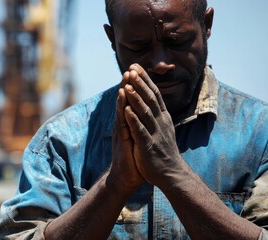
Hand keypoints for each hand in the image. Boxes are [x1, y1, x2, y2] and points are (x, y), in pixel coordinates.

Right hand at [107, 72, 143, 193]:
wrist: (126, 177)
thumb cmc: (135, 157)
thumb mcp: (140, 137)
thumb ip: (139, 125)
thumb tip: (145, 114)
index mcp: (131, 122)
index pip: (133, 100)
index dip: (136, 86)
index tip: (139, 71)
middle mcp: (125, 124)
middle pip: (126, 101)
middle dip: (129, 83)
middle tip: (131, 67)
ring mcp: (122, 131)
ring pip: (123, 108)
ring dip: (124, 93)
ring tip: (125, 77)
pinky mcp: (123, 140)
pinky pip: (123, 123)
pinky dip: (123, 111)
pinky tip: (123, 101)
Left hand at [123, 64, 185, 187]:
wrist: (170, 173)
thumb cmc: (162, 150)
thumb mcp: (161, 128)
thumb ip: (156, 113)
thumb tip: (151, 98)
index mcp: (162, 117)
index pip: (154, 94)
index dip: (145, 79)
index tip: (135, 66)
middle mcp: (160, 122)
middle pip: (150, 99)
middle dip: (140, 83)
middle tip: (131, 68)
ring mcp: (154, 133)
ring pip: (145, 112)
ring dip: (136, 98)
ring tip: (128, 85)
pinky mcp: (148, 146)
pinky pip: (140, 131)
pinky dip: (133, 120)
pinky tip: (126, 110)